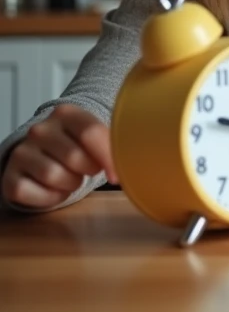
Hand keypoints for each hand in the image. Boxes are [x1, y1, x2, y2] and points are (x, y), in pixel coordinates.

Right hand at [1, 104, 116, 210]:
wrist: (45, 152)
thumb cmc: (79, 145)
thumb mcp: (96, 135)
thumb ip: (114, 142)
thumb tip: (134, 161)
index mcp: (66, 113)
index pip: (91, 132)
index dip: (108, 157)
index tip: (117, 175)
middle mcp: (40, 129)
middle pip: (75, 158)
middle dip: (88, 170)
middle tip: (88, 169)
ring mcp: (22, 152)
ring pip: (54, 177)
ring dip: (71, 184)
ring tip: (72, 177)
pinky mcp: (10, 176)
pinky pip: (33, 194)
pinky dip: (51, 198)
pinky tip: (56, 189)